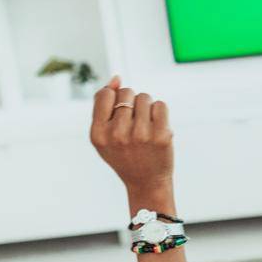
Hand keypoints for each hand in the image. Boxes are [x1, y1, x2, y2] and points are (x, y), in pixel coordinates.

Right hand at [89, 75, 173, 207]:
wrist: (146, 182)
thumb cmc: (123, 154)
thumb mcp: (104, 135)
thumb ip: (103, 106)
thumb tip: (116, 78)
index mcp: (98, 134)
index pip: (105, 94)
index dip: (114, 98)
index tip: (119, 114)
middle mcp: (118, 135)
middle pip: (126, 93)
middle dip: (131, 102)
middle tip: (133, 124)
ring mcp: (141, 135)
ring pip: (144, 97)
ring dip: (146, 107)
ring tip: (145, 127)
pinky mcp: (162, 136)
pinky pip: (160, 105)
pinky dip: (160, 113)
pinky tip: (156, 129)